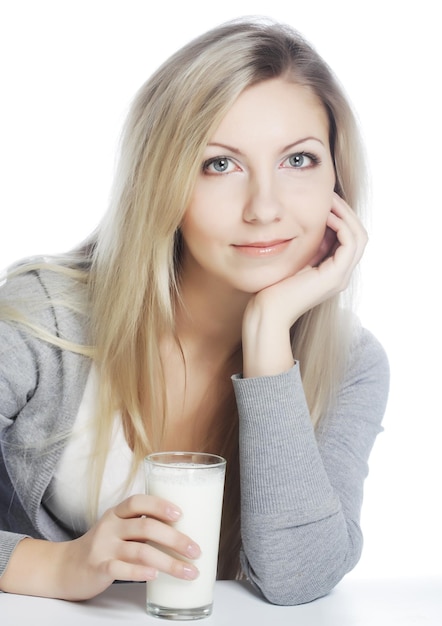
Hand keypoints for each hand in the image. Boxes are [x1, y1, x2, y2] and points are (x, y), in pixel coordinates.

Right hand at [0, 495, 200, 599]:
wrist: (65, 568)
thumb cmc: (102, 547)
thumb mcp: (119, 529)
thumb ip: (142, 527)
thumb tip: (185, 532)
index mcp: (117, 513)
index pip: (139, 501)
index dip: (160, 505)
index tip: (181, 514)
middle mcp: (110, 526)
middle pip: (146, 527)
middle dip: (175, 539)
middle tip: (195, 550)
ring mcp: (103, 547)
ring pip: (140, 551)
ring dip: (168, 562)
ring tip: (188, 571)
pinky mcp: (98, 568)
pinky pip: (120, 569)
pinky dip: (139, 572)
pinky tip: (154, 576)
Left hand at [242, 193, 366, 375]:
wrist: (267, 311)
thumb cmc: (272, 288)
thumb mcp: (292, 260)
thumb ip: (305, 246)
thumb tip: (307, 221)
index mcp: (332, 272)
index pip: (348, 238)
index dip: (340, 217)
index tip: (325, 201)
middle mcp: (341, 275)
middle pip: (358, 235)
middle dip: (346, 212)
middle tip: (330, 195)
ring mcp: (341, 276)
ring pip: (359, 237)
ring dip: (346, 215)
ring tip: (329, 201)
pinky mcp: (335, 276)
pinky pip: (350, 242)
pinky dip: (341, 225)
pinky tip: (325, 215)